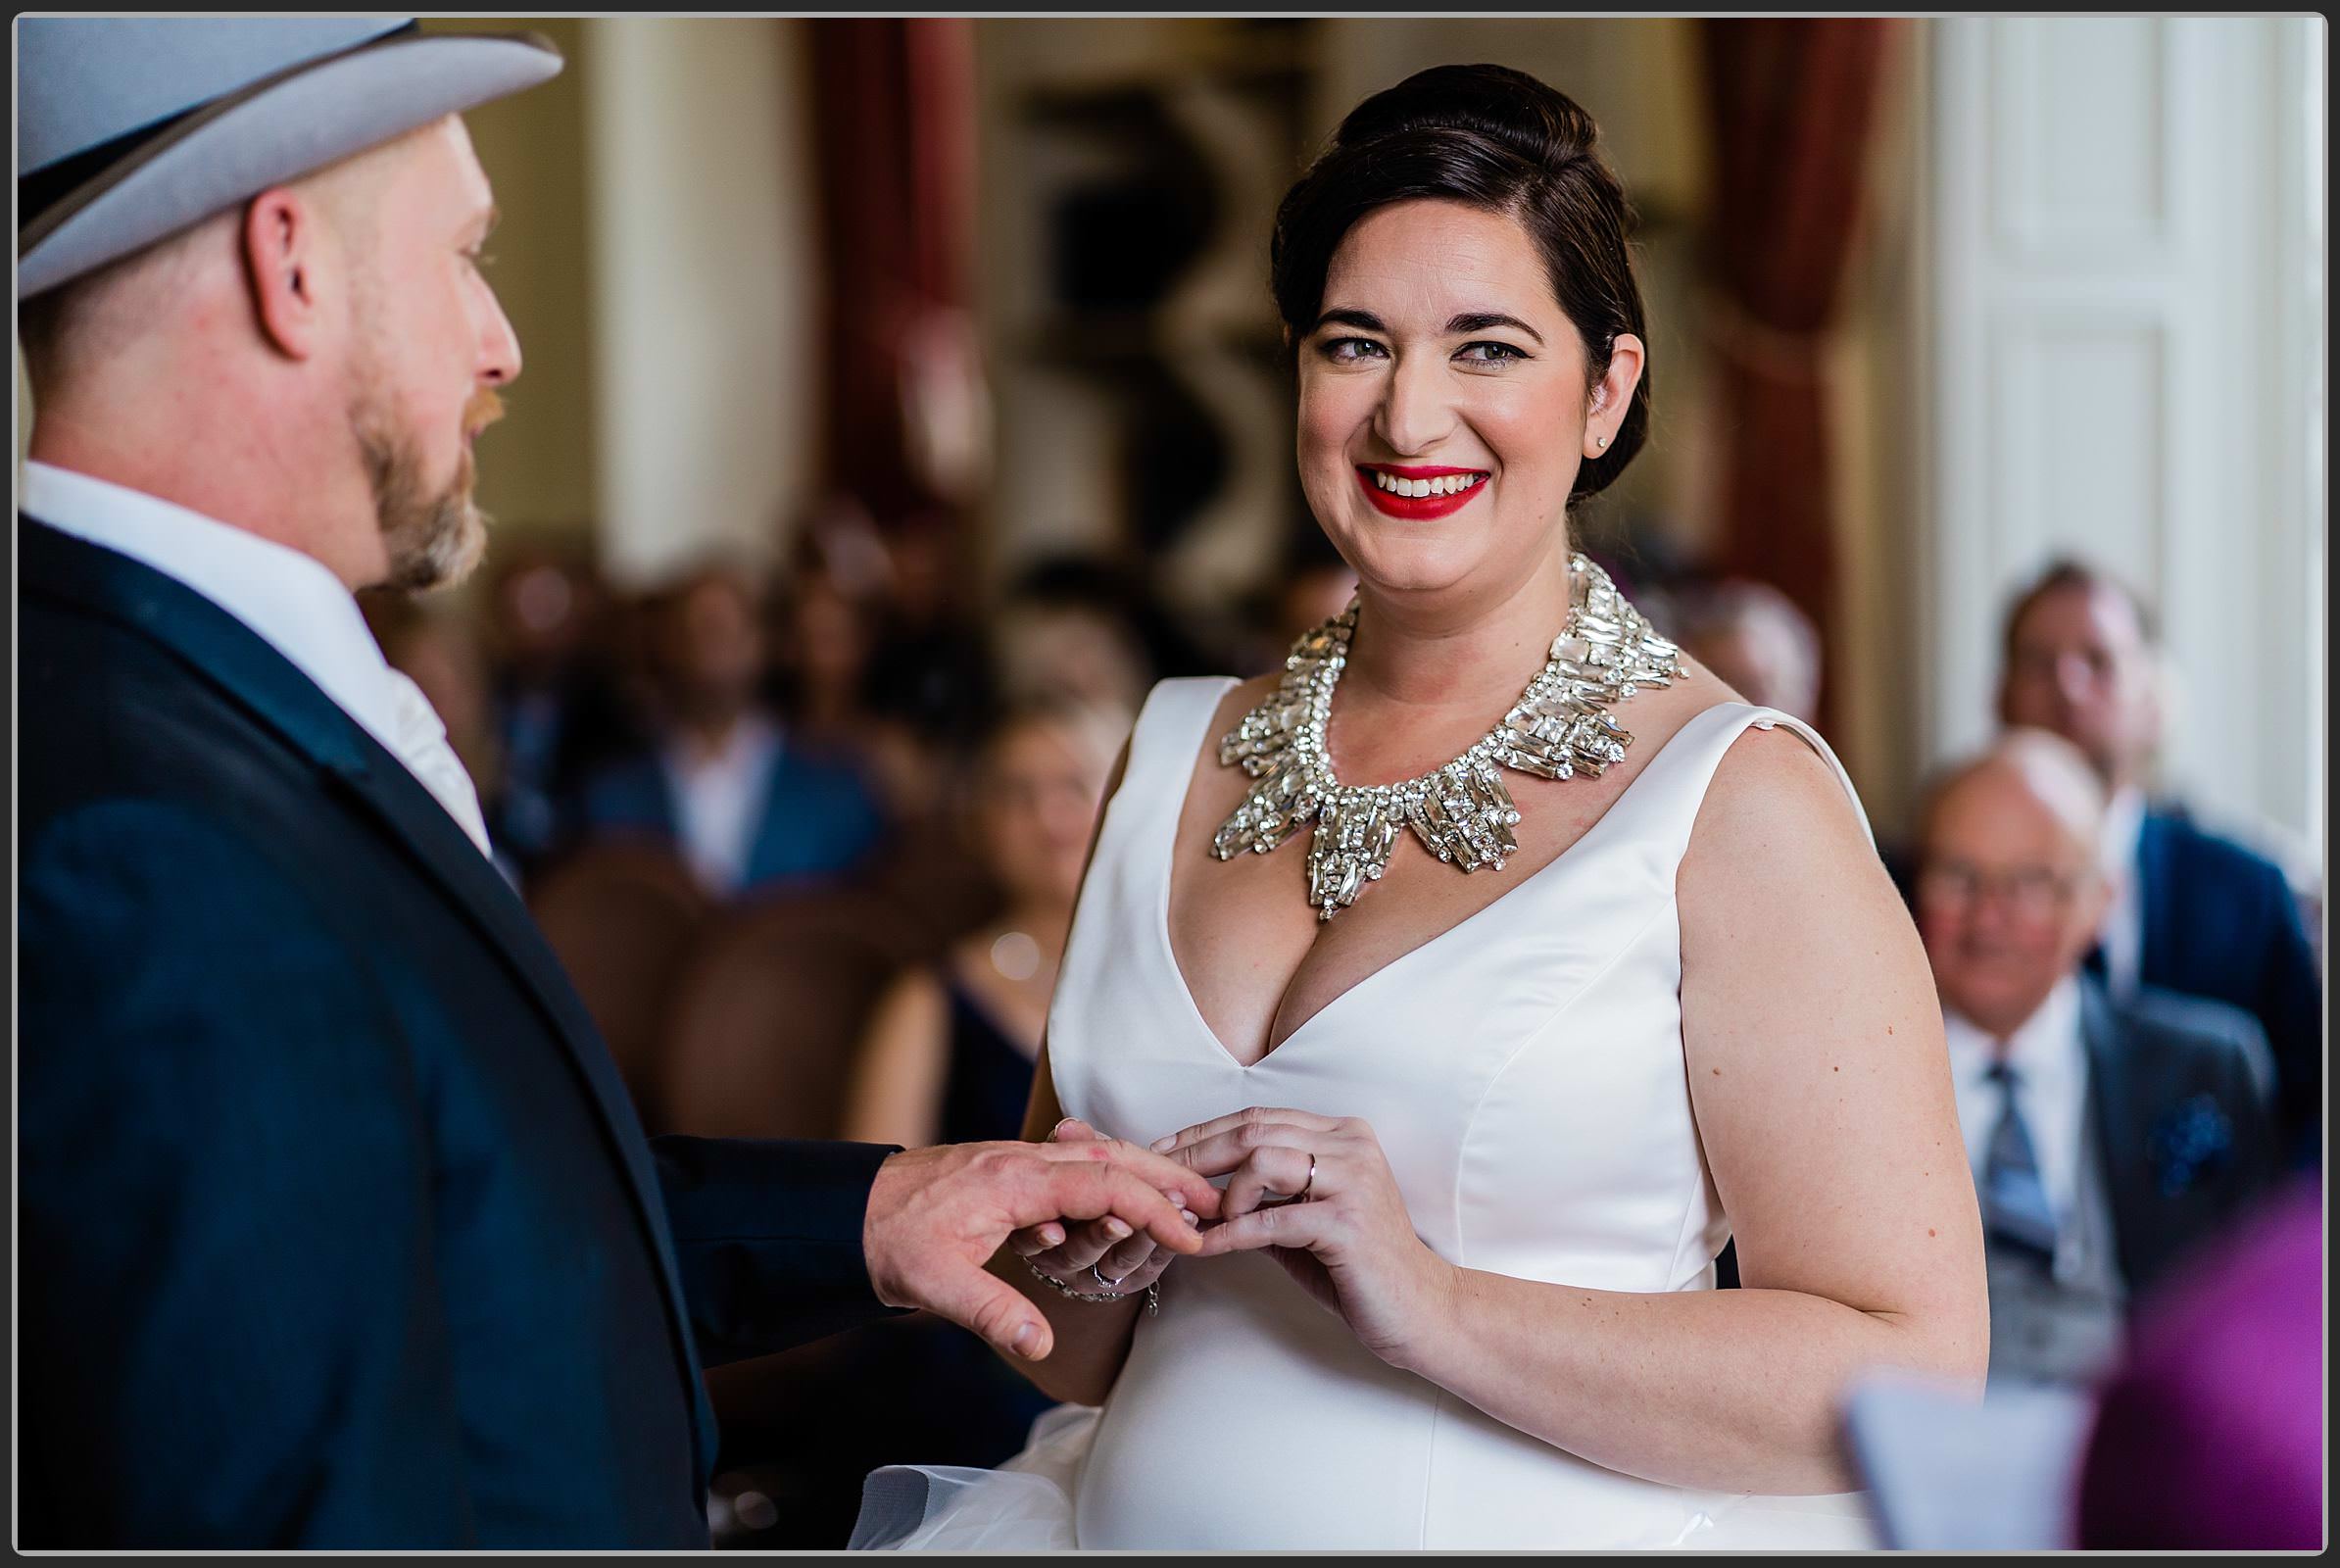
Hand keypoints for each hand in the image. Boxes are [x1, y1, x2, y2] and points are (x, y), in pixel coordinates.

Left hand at [864, 1134, 1222, 1362]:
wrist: (843, 1211)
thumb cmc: (886, 1238)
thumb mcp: (932, 1282)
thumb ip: (990, 1310)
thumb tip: (1039, 1343)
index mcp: (1014, 1179)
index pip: (1105, 1185)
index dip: (1154, 1211)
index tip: (1190, 1238)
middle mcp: (1021, 1161)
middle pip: (1113, 1156)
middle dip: (1166, 1177)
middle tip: (1213, 1203)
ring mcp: (1015, 1162)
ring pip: (1095, 1157)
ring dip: (1142, 1176)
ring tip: (1181, 1201)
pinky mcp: (1007, 1172)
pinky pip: (1071, 1168)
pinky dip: (1107, 1181)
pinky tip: (1112, 1209)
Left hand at [1155, 1106, 1456, 1368]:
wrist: (1420, 1310)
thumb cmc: (1355, 1266)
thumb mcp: (1301, 1220)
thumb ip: (1259, 1199)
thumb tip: (1192, 1195)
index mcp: (1341, 1134)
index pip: (1258, 1117)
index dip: (1203, 1133)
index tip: (1162, 1152)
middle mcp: (1351, 1145)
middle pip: (1253, 1131)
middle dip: (1197, 1155)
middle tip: (1157, 1179)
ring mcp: (1353, 1180)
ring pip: (1262, 1160)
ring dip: (1221, 1193)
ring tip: (1200, 1221)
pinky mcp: (1348, 1223)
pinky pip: (1272, 1220)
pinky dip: (1232, 1233)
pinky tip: (1206, 1247)